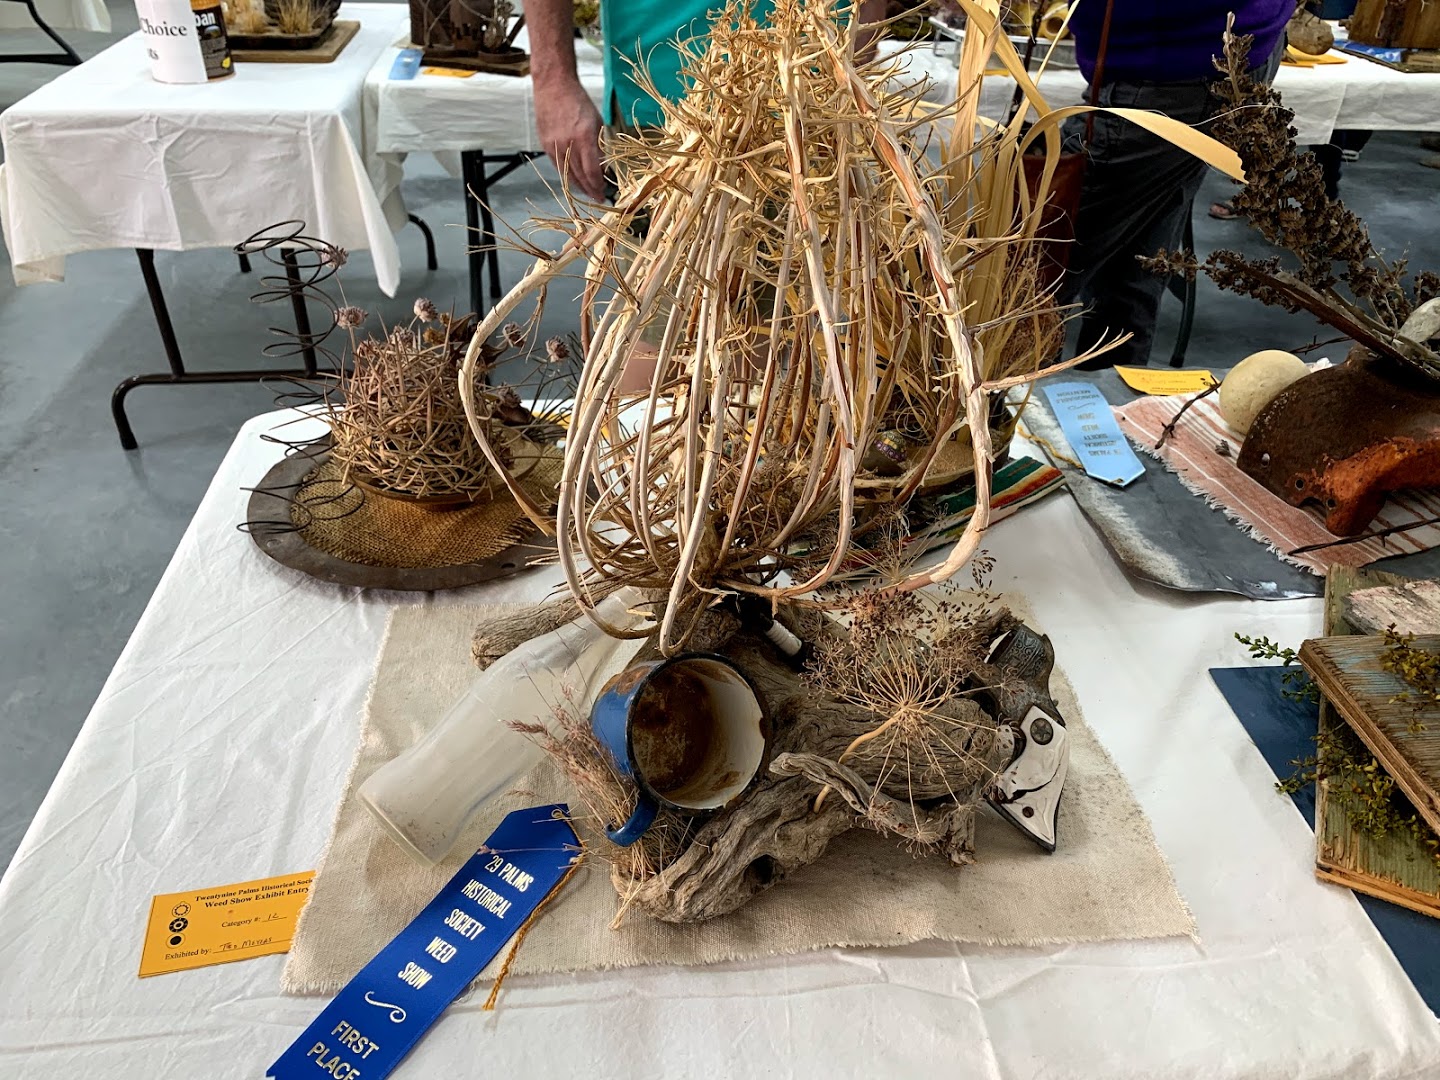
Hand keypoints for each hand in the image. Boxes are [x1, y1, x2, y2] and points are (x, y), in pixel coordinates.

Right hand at [534, 74, 605, 201]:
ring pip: (567, 175)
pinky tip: (574, 180)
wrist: (553, 86)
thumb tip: (604, 167)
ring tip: (587, 192)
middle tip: (598, 198)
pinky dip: (567, 176)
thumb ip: (600, 145)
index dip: (598, 186)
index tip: (605, 193)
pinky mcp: (545, 145)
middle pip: (579, 177)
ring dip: (578, 187)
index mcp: (584, 137)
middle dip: (590, 190)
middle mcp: (567, 144)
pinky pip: (557, 166)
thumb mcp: (597, 122)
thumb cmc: (579, 101)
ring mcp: (554, 145)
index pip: (592, 172)